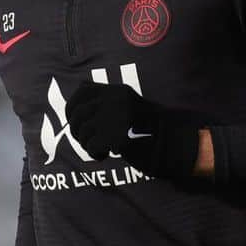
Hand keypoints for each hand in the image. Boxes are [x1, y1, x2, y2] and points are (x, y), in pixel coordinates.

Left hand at [65, 82, 200, 178]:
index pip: (82, 91)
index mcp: (117, 91)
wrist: (173, 143)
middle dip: (76, 130)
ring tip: (98, 149)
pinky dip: (94, 153)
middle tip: (85, 141)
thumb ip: (108, 103)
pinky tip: (104, 155)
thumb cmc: (150, 129)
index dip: (72, 106)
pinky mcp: (117, 137)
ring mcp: (115, 117)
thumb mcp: (128, 107)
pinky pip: (91, 145)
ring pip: (83, 131)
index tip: (73, 120)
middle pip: (78, 113)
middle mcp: (114, 101)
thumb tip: (78, 112)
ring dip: (86, 144)